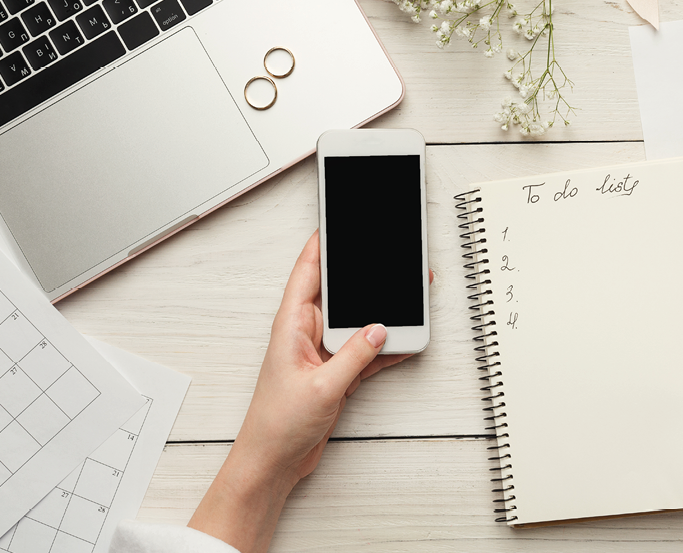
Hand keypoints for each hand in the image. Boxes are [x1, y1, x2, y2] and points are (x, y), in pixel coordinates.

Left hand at [237, 229, 417, 482]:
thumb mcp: (323, 387)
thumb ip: (354, 355)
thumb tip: (379, 329)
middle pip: (339, 294)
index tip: (339, 221)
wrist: (274, 462)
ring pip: (357, 322)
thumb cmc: (277, 424)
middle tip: (388, 259)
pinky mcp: (335, 373)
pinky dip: (384, 347)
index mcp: (291, 325)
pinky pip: (365, 351)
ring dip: (380, 315)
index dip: (322, 244)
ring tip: (407, 299)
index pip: (307, 272)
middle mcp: (306, 333)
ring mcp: (322, 353)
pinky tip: (404, 340)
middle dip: (363, 277)